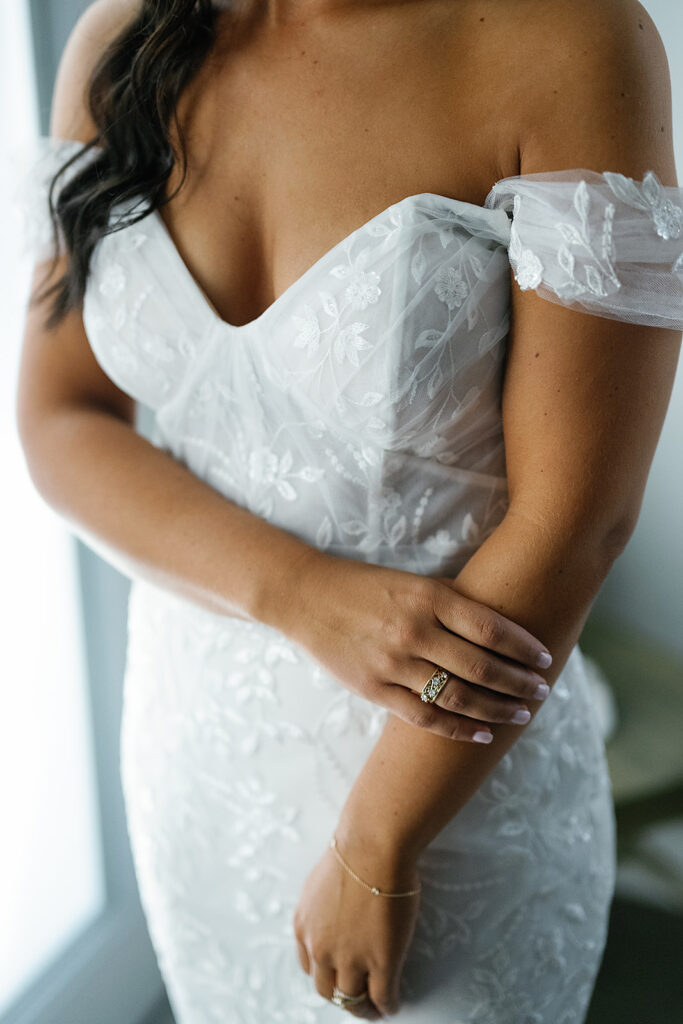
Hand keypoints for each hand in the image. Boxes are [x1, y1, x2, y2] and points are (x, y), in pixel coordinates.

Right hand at [268, 550, 551, 742]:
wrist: (306, 596)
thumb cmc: (365, 585)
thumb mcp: (412, 582)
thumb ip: (451, 603)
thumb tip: (501, 627)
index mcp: (427, 597)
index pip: (490, 627)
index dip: (522, 647)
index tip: (545, 658)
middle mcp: (414, 630)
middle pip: (480, 666)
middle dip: (519, 683)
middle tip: (543, 690)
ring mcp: (393, 663)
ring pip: (457, 695)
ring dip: (496, 709)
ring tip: (522, 714)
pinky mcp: (374, 688)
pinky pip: (424, 715)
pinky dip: (458, 728)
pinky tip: (483, 733)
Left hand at [293, 836, 419, 1018]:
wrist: (372, 846)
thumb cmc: (355, 849)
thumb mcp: (323, 880)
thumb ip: (325, 903)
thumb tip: (338, 906)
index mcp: (304, 926)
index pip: (310, 966)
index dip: (326, 975)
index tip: (337, 977)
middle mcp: (321, 948)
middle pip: (328, 989)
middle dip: (342, 997)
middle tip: (356, 1000)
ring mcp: (350, 958)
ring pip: (353, 1000)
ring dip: (364, 1009)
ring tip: (375, 1010)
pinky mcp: (381, 962)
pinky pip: (383, 996)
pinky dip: (388, 1005)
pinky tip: (394, 1004)